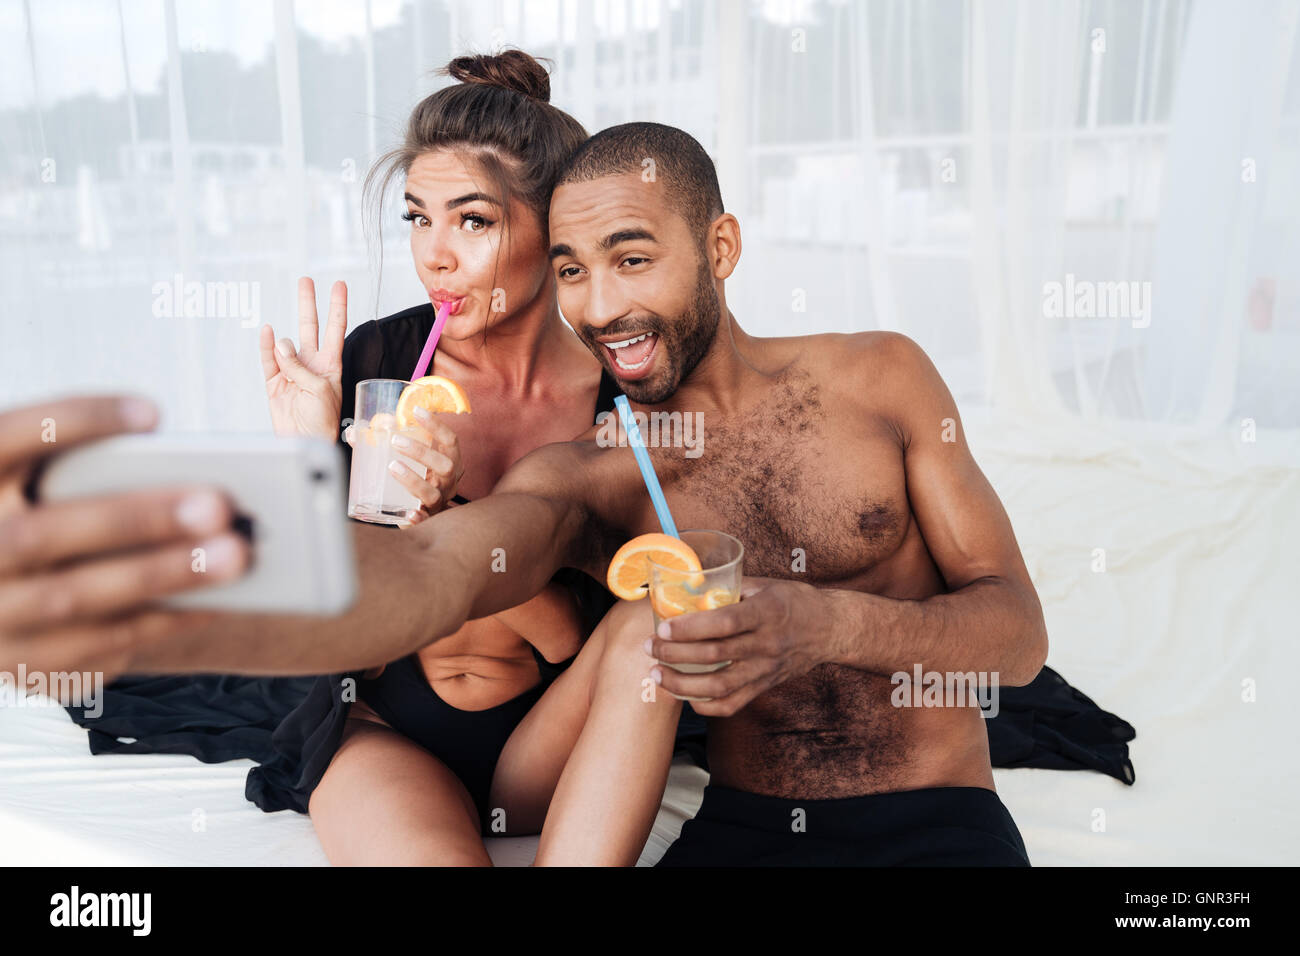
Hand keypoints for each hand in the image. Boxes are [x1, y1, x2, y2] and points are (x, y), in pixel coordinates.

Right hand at [0, 395, 249, 683]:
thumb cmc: (38, 520)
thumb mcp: (39, 487)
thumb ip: (89, 472)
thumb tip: (191, 476)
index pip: (9, 438)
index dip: (78, 422)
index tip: (154, 412)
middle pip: (40, 535)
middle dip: (134, 519)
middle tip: (217, 506)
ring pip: (72, 598)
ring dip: (163, 576)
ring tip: (237, 554)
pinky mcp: (20, 665)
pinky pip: (96, 646)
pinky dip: (163, 619)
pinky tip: (217, 597)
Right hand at [260, 277, 346, 439]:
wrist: (306, 443)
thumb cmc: (322, 421)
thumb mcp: (321, 390)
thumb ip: (301, 367)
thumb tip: (282, 344)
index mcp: (331, 365)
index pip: (336, 329)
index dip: (338, 306)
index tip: (339, 284)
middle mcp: (312, 364)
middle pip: (310, 327)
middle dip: (308, 303)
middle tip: (306, 280)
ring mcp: (292, 371)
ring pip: (286, 344)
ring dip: (284, 344)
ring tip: (284, 347)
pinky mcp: (274, 382)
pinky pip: (268, 359)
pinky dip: (267, 346)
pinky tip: (267, 332)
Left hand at [345, 405, 463, 526]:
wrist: (417, 512)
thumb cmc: (412, 478)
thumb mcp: (406, 459)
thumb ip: (382, 445)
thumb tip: (354, 432)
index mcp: (448, 462)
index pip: (450, 441)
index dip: (437, 425)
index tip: (416, 411)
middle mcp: (448, 482)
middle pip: (446, 465)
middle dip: (422, 452)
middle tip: (395, 441)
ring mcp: (439, 502)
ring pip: (433, 494)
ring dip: (414, 479)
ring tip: (392, 467)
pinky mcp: (427, 520)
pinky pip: (427, 520)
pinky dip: (419, 517)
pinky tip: (409, 513)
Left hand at [645, 576, 835, 715]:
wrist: (830, 629)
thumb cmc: (794, 602)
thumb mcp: (766, 585)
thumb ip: (730, 588)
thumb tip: (689, 586)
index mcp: (766, 612)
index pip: (724, 623)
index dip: (690, 627)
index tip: (662, 627)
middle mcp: (766, 644)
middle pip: (715, 655)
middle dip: (675, 653)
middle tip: (649, 647)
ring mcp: (766, 669)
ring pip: (719, 686)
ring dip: (682, 684)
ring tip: (657, 674)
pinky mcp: (765, 686)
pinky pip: (732, 704)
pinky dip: (705, 706)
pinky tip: (685, 696)